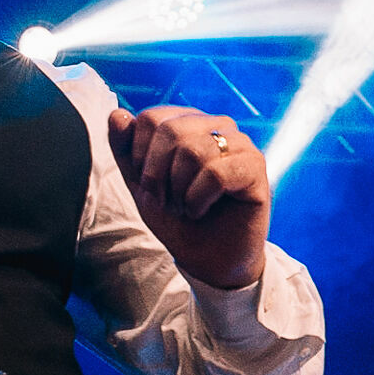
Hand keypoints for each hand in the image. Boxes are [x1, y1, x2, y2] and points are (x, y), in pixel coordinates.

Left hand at [109, 106, 269, 289]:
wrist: (209, 260)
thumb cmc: (179, 219)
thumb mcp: (141, 184)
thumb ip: (126, 150)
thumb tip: (117, 115)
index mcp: (191, 122)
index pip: (151, 118)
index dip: (140, 156)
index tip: (151, 185)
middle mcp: (218, 126)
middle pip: (170, 131)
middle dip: (158, 175)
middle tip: (168, 200)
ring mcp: (240, 144)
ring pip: (193, 152)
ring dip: (179, 191)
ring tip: (186, 206)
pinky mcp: (256, 167)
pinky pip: (216, 174)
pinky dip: (198, 199)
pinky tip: (201, 210)